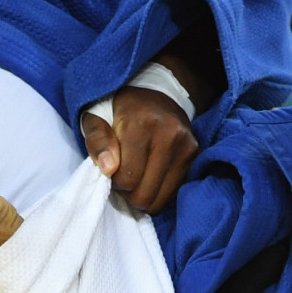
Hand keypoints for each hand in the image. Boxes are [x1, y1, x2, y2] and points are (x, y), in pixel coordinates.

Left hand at [80, 86, 198, 213]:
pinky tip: (150, 175)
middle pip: (145, 193)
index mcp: (142, 123)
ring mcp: (186, 146)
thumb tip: (108, 168)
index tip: (112, 169)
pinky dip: (158, 191)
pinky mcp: (195, 155)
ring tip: (136, 177)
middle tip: (123, 177)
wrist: (156, 93)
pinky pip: (173, 192)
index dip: (114, 180)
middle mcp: (170, 135)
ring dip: (144, 194)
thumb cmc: (119, 109)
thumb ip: (97, 141)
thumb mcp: (96, 117)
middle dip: (129, 192)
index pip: (127, 178)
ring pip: (160, 198)